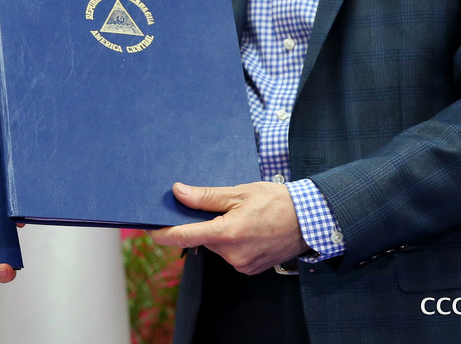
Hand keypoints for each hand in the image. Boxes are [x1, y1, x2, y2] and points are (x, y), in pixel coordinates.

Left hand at [150, 182, 307, 274]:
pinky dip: (232, 241)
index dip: (163, 232)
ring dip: (219, 232)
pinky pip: (230, 254)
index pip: (184, 236)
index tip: (150, 228)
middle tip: (216, 206)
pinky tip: (247, 228)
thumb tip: (178, 193)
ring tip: (240, 215)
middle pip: (202, 238)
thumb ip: (205, 196)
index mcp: (227, 234)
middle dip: (202, 223)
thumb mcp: (238, 192)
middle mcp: (233, 254)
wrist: (310, 220)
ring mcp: (242, 264)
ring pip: (216, 246)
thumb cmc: (276, 201)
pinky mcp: (250, 268)